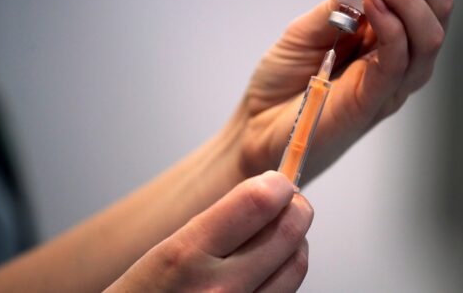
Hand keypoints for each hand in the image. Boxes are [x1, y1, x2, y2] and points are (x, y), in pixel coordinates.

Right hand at [105, 171, 312, 291]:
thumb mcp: (164, 254)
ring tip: (275, 236)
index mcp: (185, 255)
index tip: (277, 181)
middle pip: (289, 230)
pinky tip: (268, 268)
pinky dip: (285, 273)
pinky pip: (286, 292)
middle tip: (287, 201)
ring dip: (295, 241)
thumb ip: (217, 224)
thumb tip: (271, 193)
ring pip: (297, 263)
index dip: (278, 184)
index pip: (259, 201)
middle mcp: (219, 289)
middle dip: (295, 207)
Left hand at [238, 0, 452, 179]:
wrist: (256, 131)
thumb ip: (340, 5)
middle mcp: (400, 58)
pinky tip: (370, 2)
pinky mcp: (374, 102)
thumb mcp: (309, 29)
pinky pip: (399, 62)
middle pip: (439, 7)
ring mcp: (391, 82)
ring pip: (430, 34)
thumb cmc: (283, 82)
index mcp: (389, 37)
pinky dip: (390, 25)